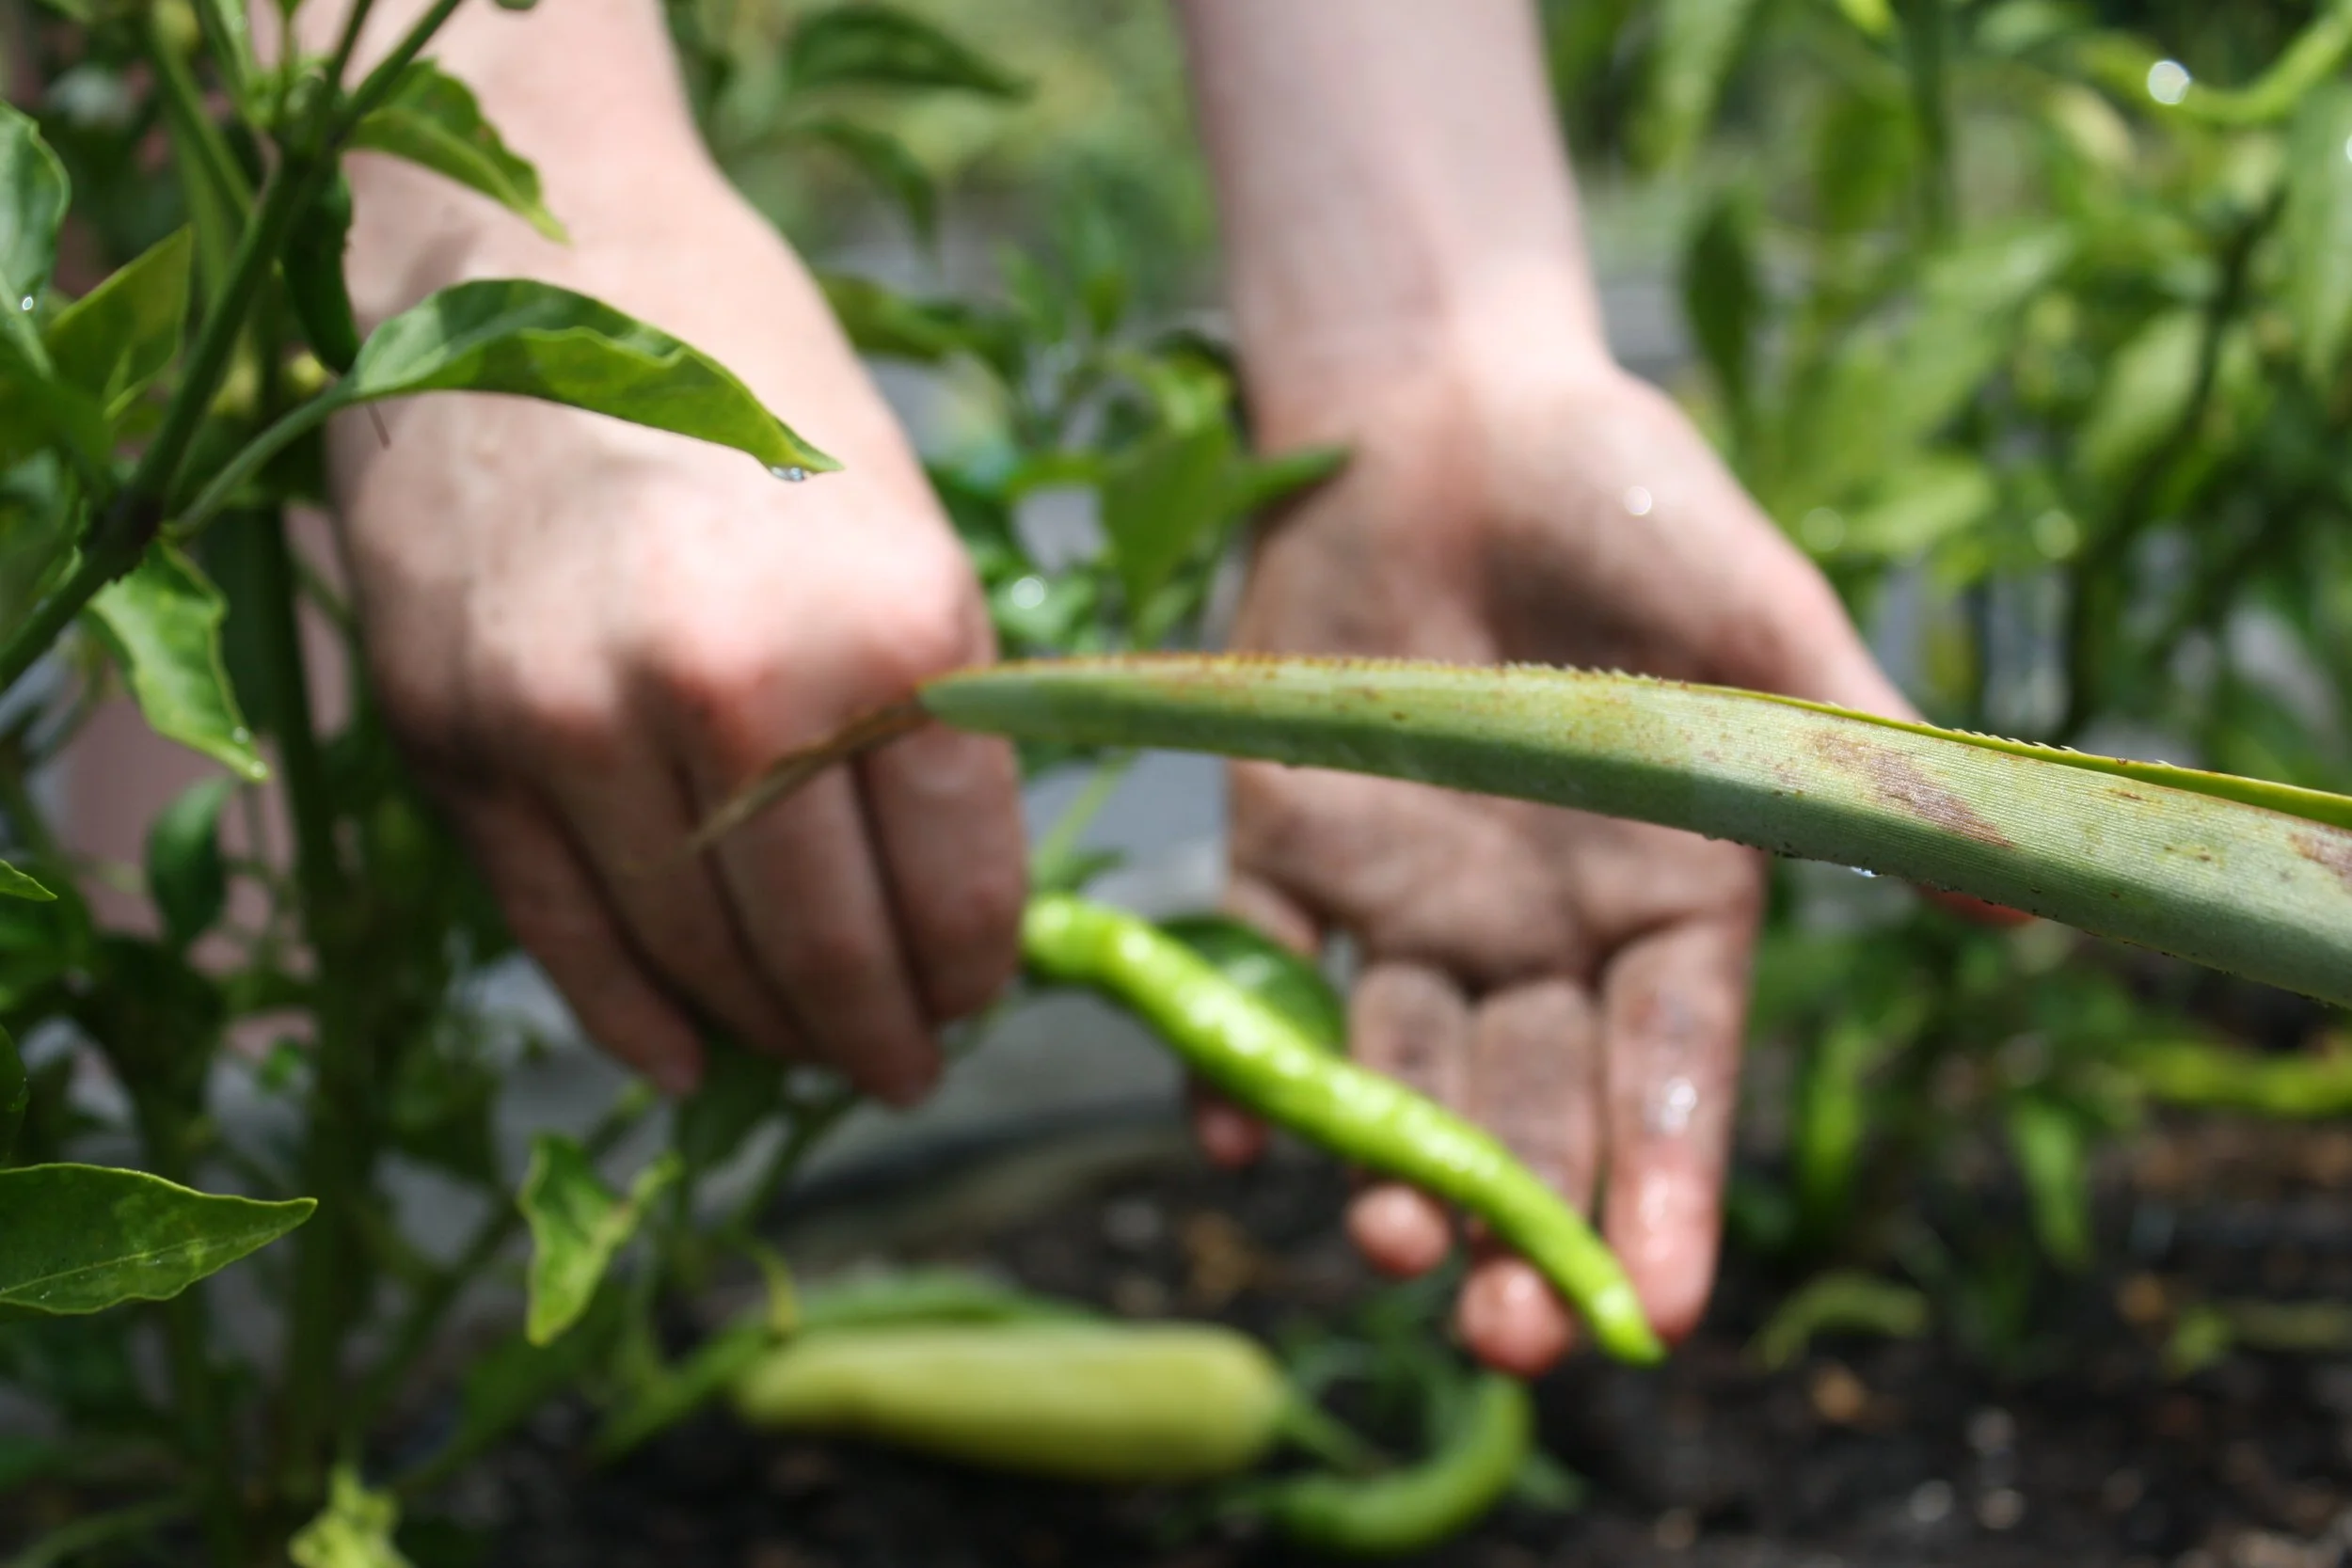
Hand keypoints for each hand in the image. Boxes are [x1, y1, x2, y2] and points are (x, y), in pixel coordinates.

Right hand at [329, 173, 1024, 1099]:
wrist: (520, 261)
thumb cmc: (748, 385)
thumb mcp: (903, 528)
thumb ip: (933, 719)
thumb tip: (950, 912)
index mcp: (894, 627)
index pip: (956, 887)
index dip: (973, 971)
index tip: (973, 999)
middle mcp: (734, 687)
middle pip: (826, 952)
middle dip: (880, 1031)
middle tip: (903, 1063)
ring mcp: (574, 720)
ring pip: (696, 961)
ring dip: (769, 1029)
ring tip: (806, 1048)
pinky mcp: (454, 736)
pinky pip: (559, 934)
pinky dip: (633, 1016)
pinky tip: (687, 1056)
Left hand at [1196, 337, 1921, 1372]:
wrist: (1444, 403)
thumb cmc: (1625, 497)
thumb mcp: (1756, 618)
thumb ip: (1854, 756)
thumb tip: (2012, 905)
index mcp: (1665, 894)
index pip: (1670, 1068)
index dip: (1665, 1182)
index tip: (1659, 1300)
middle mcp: (1536, 927)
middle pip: (1533, 1102)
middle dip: (1524, 1221)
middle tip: (1513, 1337)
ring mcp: (1407, 895)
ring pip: (1399, 1063)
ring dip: (1390, 1160)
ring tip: (1388, 1240)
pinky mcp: (1287, 845)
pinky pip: (1254, 964)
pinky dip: (1236, 1045)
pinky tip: (1229, 1129)